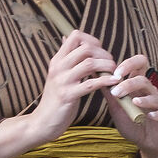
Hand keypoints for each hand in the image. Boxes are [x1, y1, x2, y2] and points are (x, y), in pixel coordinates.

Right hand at [32, 30, 120, 144]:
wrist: (42, 121)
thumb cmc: (55, 98)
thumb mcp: (58, 74)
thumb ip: (66, 58)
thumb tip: (67, 37)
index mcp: (57, 60)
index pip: (75, 36)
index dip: (92, 40)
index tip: (101, 52)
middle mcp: (58, 67)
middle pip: (86, 48)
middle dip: (104, 54)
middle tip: (111, 64)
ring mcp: (62, 81)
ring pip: (89, 64)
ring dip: (107, 66)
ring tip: (115, 72)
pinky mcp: (67, 95)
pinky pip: (90, 84)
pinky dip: (105, 81)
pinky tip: (114, 82)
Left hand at [102, 53, 157, 157]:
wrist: (146, 142)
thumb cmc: (131, 122)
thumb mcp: (116, 107)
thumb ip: (109, 93)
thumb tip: (95, 75)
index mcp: (138, 86)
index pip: (139, 64)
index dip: (129, 64)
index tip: (114, 73)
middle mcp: (150, 92)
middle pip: (144, 79)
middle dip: (130, 83)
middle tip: (116, 92)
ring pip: (154, 95)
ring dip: (142, 98)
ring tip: (132, 102)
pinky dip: (157, 113)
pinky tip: (150, 116)